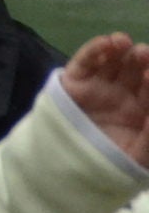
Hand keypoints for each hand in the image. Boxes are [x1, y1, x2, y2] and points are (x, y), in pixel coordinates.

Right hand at [62, 34, 148, 166]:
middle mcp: (122, 92)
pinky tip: (107, 43)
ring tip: (124, 42)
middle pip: (134, 68)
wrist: (72, 169)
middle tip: (143, 54)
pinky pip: (84, 61)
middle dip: (141, 58)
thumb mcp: (141, 154)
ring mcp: (99, 85)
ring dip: (120, 48)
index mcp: (142, 108)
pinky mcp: (75, 81)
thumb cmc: (112, 163)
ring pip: (112, 60)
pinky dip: (95, 49)